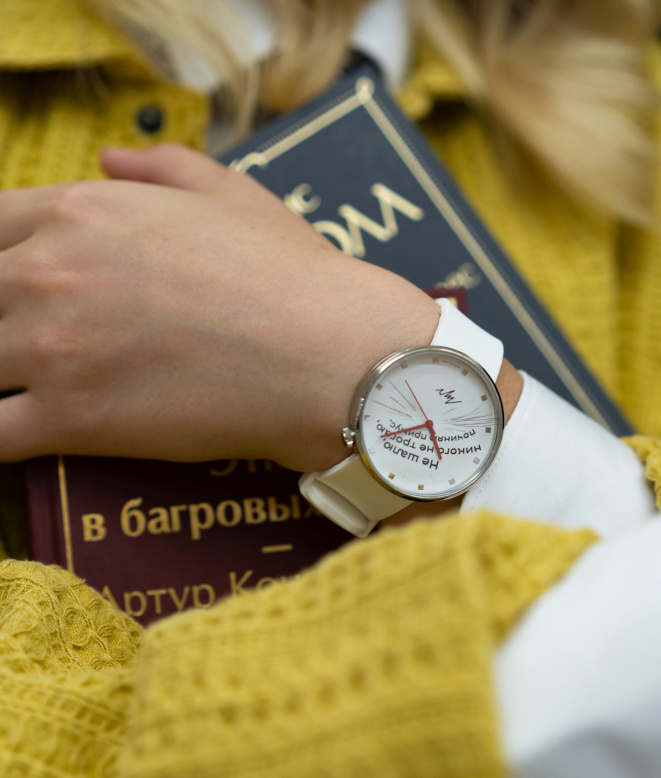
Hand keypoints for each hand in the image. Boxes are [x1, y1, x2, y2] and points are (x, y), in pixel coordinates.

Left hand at [0, 143, 440, 468]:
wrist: (329, 356)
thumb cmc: (290, 277)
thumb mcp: (232, 193)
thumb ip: (160, 167)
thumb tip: (110, 158)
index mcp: (80, 211)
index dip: (2, 264)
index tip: (21, 295)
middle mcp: (48, 272)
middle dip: (5, 324)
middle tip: (33, 351)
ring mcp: (53, 348)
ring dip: (2, 379)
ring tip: (31, 394)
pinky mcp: (71, 420)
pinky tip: (17, 437)